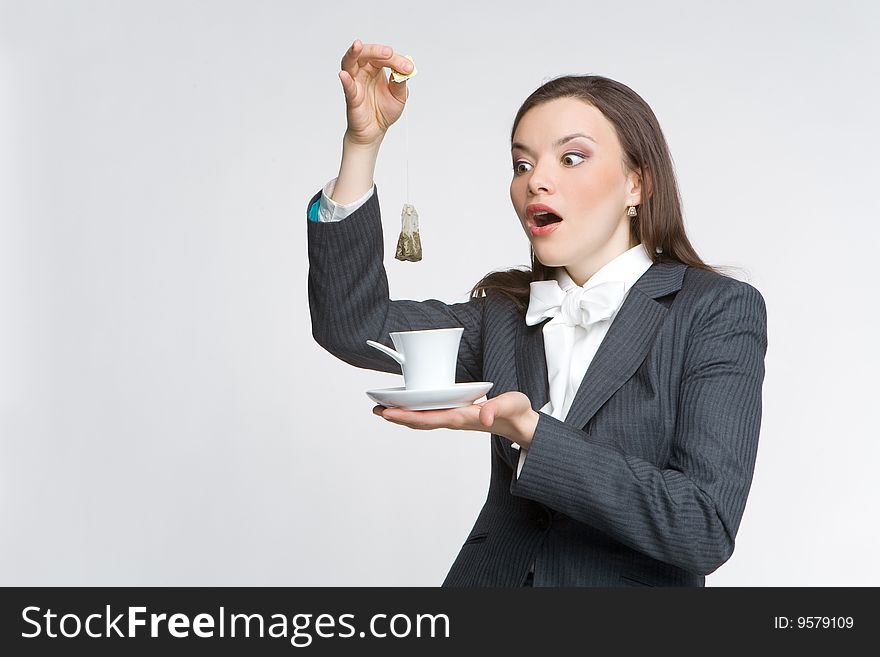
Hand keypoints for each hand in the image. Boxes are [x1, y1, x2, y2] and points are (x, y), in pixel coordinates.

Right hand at [339, 39, 412, 147]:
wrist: (375, 131)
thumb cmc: (384, 111)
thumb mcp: (400, 96)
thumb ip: (401, 82)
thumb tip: (404, 70)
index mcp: (376, 69)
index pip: (384, 57)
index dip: (397, 60)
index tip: (408, 68)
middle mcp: (364, 72)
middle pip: (365, 53)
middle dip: (376, 51)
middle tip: (388, 53)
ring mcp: (356, 82)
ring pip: (350, 62)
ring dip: (353, 53)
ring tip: (357, 45)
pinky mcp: (352, 97)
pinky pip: (347, 87)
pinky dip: (346, 80)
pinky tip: (344, 75)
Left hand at [372, 391, 539, 448]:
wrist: (523, 425)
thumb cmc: (516, 414)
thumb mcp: (511, 405)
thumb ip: (496, 408)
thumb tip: (482, 416)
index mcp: (463, 417)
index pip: (429, 418)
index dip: (406, 416)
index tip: (387, 413)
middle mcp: (455, 420)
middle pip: (421, 421)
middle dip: (398, 416)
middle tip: (376, 409)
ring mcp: (456, 419)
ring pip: (424, 419)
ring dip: (404, 415)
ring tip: (384, 409)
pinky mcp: (459, 415)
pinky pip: (432, 415)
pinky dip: (417, 412)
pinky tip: (409, 407)